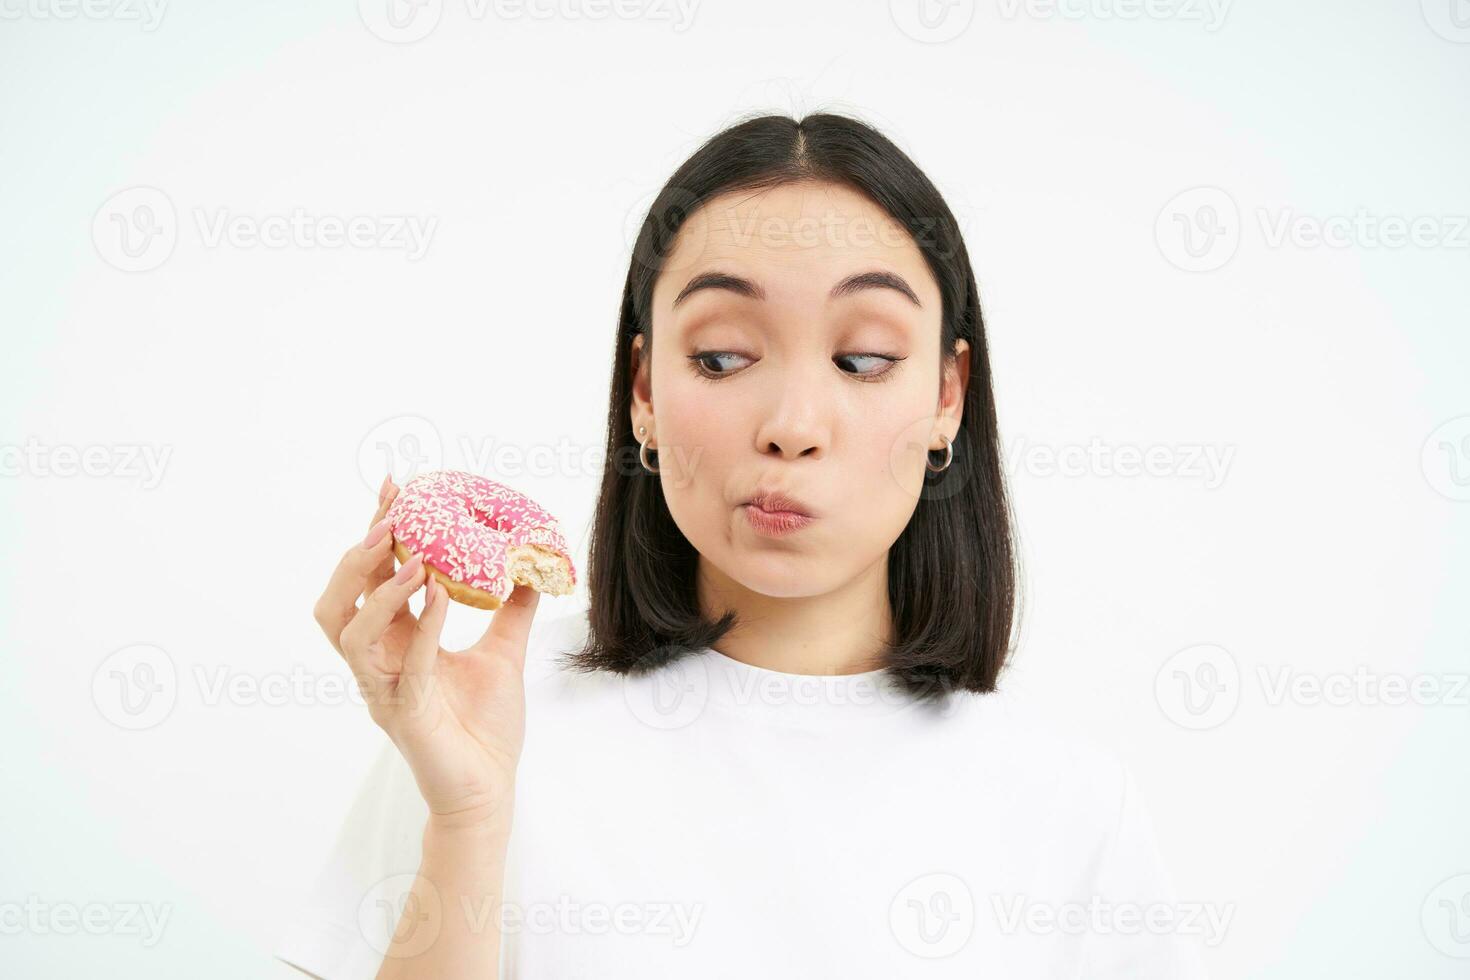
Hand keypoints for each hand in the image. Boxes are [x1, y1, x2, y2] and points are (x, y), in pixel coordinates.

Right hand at [313, 474, 539, 827]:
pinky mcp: (405, 713)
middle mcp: (378, 662)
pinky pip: (405, 664)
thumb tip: (534, 562)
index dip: (376, 531)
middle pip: (339, 598)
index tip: (393, 485)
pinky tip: (440, 593)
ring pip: (348, 631)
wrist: (490, 788)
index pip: (372, 578)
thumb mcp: (504, 652)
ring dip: (377, 589)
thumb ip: (513, 608)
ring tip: (411, 557)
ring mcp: (384, 689)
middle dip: (357, 554)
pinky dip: (421, 625)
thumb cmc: (485, 728)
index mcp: (396, 643)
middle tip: (389, 516)